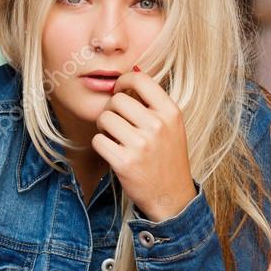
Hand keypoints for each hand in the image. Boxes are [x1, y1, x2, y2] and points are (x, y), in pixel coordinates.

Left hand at [91, 67, 195, 221]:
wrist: (171, 196)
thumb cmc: (167, 157)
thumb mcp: (171, 126)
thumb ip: (153, 103)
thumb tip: (131, 74)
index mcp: (170, 112)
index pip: (140, 80)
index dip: (123, 82)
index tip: (119, 90)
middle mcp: (157, 126)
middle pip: (116, 100)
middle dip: (111, 110)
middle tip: (116, 123)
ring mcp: (141, 144)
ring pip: (104, 118)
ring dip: (104, 127)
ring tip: (114, 137)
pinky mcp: (124, 162)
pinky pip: (98, 140)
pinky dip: (101, 144)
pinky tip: (112, 151)